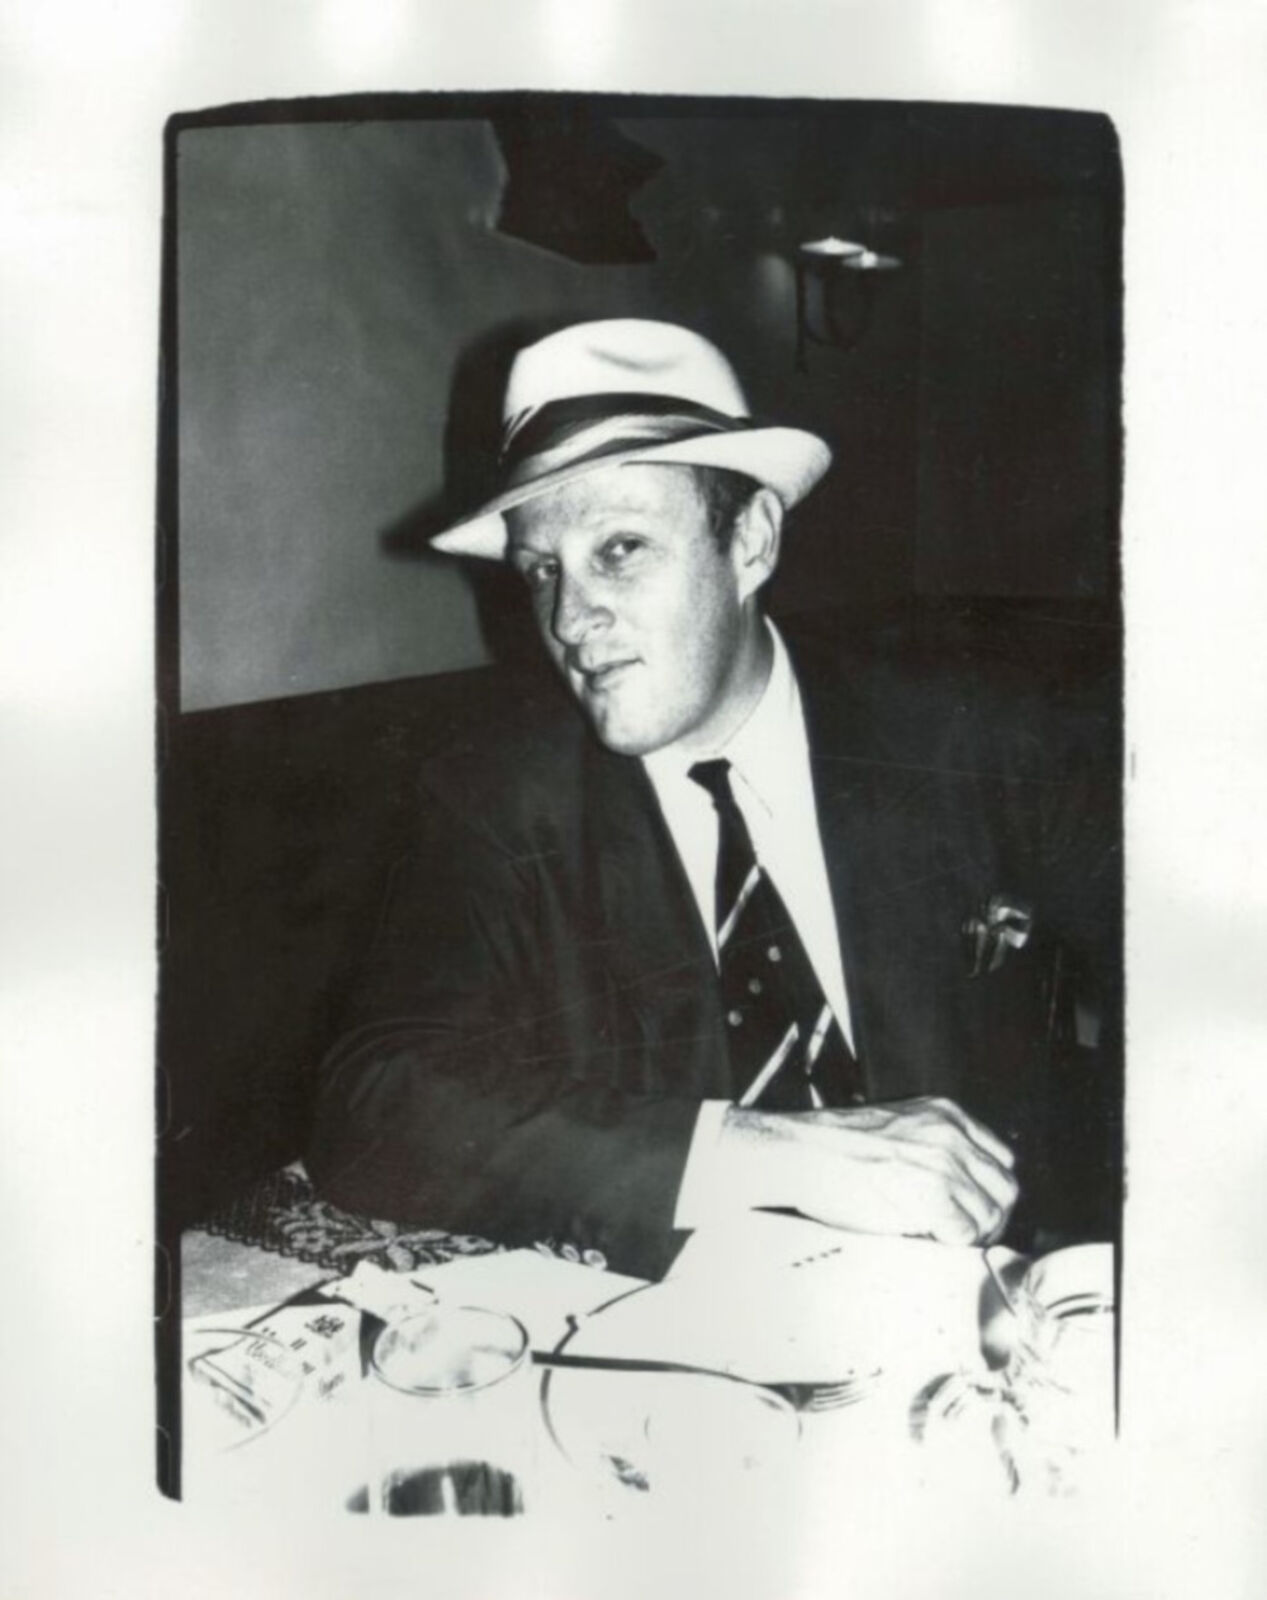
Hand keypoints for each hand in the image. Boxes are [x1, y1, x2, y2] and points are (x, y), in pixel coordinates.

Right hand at [720, 1096, 1018, 1245]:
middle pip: (1005, 1188)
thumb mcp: (895, 1127)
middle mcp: (952, 1133)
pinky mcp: (931, 1191)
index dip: (988, 1192)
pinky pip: (965, 1232)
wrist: (798, 1151)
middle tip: (961, 1234)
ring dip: (970, 1234)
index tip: (973, 1210)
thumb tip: (959, 1191)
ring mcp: (944, 1161)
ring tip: (939, 1238)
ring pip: (990, 1214)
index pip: (1001, 1160)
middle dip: (988, 1216)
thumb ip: (931, 1146)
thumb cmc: (832, 1148)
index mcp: (946, 1114)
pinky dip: (951, 1243)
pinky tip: (926, 1238)